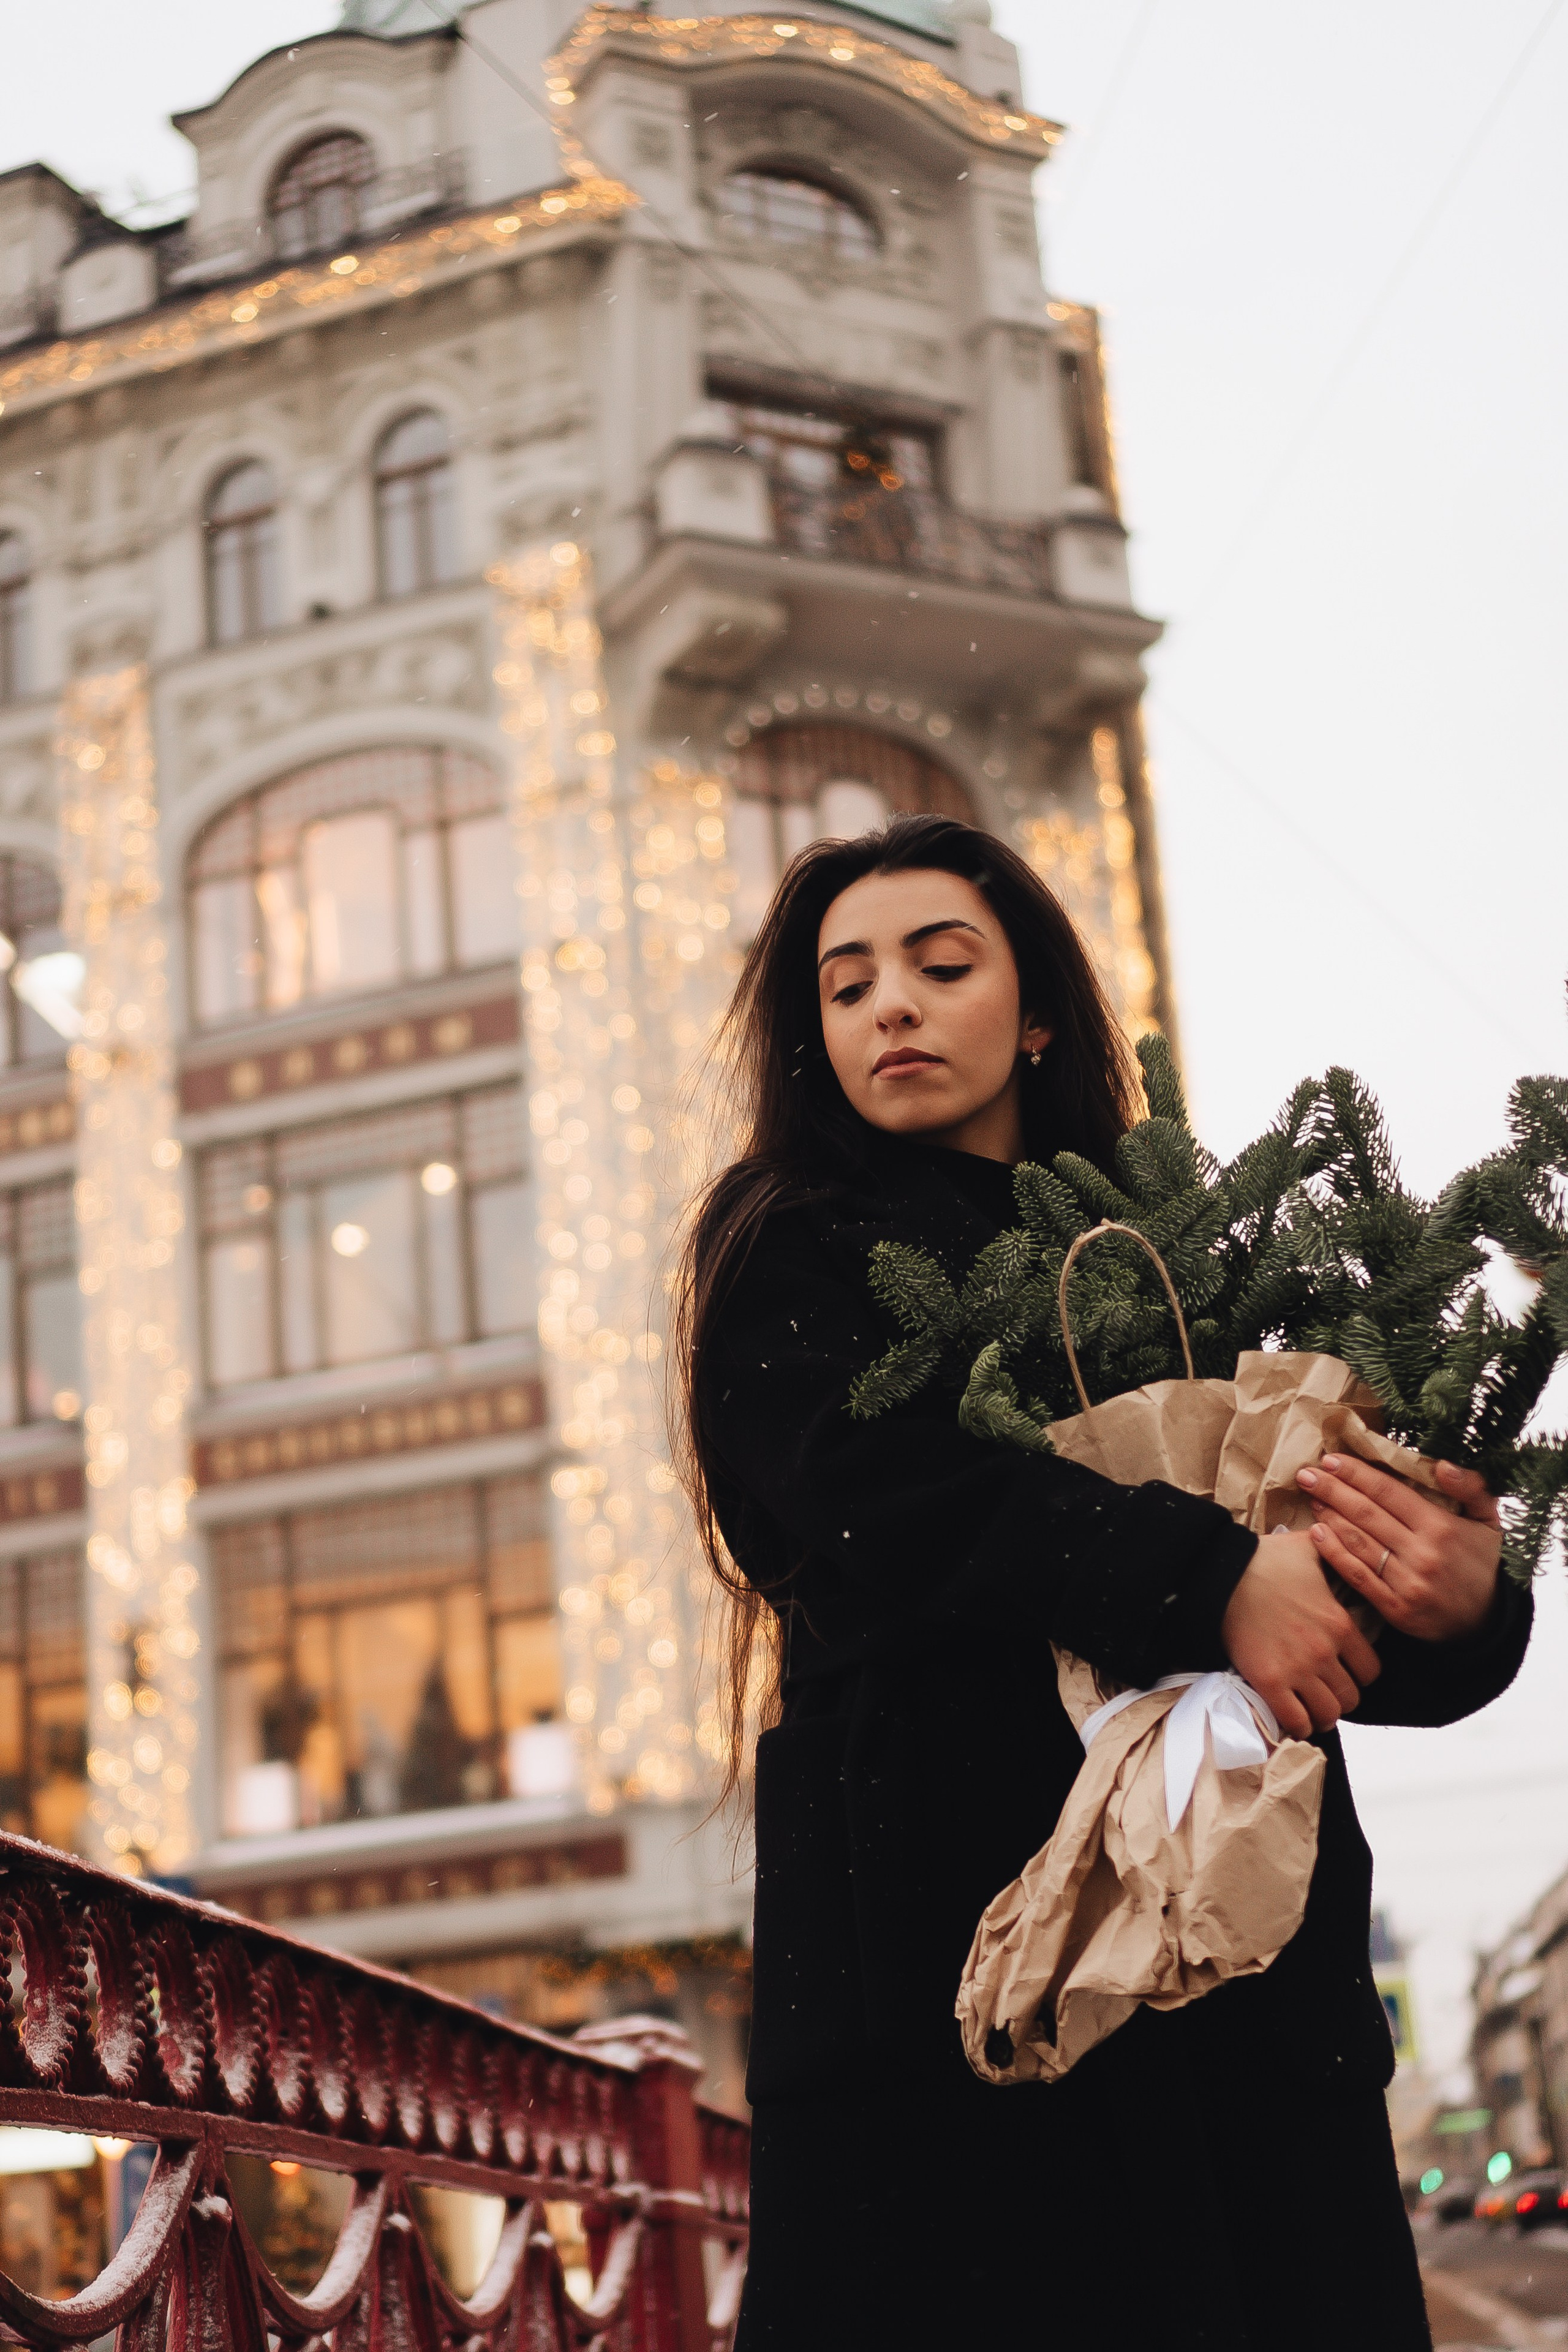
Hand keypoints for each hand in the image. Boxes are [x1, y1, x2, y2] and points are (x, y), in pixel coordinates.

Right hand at [1220, 1529, 1381, 1738]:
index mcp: (1340, 1624)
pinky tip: (1293, 1718)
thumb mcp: (1309, 1548)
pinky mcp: (1268, 1682)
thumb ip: (1335, 1549)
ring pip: (1328, 1714)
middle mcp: (1325, 1652)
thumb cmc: (1264, 1559)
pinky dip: (1297, 1725)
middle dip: (1341, 1698)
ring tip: (1311, 1708)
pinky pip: (1295, 1721)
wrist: (1222, 1575)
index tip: (1347, 1672)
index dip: (1361, 1675)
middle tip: (1327, 1692)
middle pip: (1351, 1698)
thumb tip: (1344, 1537)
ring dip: (1321, 1715)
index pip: (1371, 1670)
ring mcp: (1297, 1670)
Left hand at [1297, 1454, 1500, 1641]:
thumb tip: (1442, 1465)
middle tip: (1306, 1473)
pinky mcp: (1395, 1608)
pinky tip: (1317, 1534)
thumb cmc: (1483, 1563)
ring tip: (1312, 1497)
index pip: (1388, 1493)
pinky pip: (1358, 1577)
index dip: (1357, 1474)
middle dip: (1333, 1490)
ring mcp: (1407, 1583)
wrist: (1488, 1622)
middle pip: (1366, 1514)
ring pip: (1358, 1543)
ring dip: (1330, 1517)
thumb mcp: (1489, 1522)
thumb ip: (1471, 1489)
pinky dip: (1334, 1554)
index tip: (1331, 1459)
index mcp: (1441, 1527)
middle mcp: (1422, 1554)